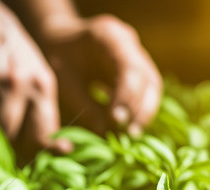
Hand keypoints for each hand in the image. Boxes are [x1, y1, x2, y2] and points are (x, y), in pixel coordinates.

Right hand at [0, 0, 60, 155]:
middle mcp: (21, 83)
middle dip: (5, 152)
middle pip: (13, 139)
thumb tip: (63, 153)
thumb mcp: (33, 79)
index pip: (42, 136)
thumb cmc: (8, 60)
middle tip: (0, 156)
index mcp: (43, 86)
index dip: (34, 156)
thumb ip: (42, 115)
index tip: (31, 169)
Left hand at [37, 14, 161, 136]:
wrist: (58, 40)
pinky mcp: (135, 67)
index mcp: (108, 36)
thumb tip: (104, 131)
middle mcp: (127, 41)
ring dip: (145, 111)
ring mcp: (134, 53)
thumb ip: (84, 104)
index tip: (117, 119)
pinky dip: (139, 108)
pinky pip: (145, 89)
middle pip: (148, 76)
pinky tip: (130, 125)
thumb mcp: (64, 80)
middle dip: (141, 107)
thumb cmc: (57, 58)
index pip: (129, 67)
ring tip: (132, 134)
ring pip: (152, 84)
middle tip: (130, 133)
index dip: (126, 96)